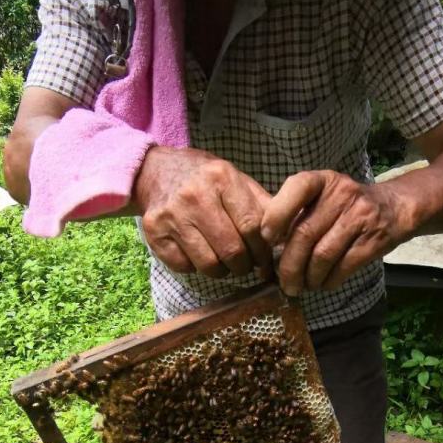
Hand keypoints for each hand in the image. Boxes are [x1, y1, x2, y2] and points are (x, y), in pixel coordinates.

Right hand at [133, 146, 273, 278]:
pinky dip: (195, 268)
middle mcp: (195, 195)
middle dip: (244, 265)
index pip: (252, 226)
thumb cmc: (205, 180)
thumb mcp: (236, 180)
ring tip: (223, 261)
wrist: (155, 171)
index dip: (263, 251)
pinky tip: (198, 253)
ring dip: (222, 271)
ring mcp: (172, 216)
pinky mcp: (155, 234)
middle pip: (232, 250)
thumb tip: (287, 238)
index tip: (265, 261)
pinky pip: (185, 267)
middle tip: (244, 264)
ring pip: (210, 265)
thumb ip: (262, 206)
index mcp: (221, 178)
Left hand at [261, 170, 414, 295]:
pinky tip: (323, 284)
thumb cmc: (345, 207)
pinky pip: (343, 267)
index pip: (297, 187)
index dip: (277, 214)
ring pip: (323, 255)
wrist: (394, 208)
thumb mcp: (322, 197)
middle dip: (289, 265)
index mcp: (323, 180)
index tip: (266, 239)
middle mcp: (342, 193)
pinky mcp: (374, 239)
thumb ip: (297, 214)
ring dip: (308, 277)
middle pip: (305, 234)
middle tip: (284, 283)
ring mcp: (360, 216)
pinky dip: (328, 281)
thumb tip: (267, 252)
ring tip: (303, 286)